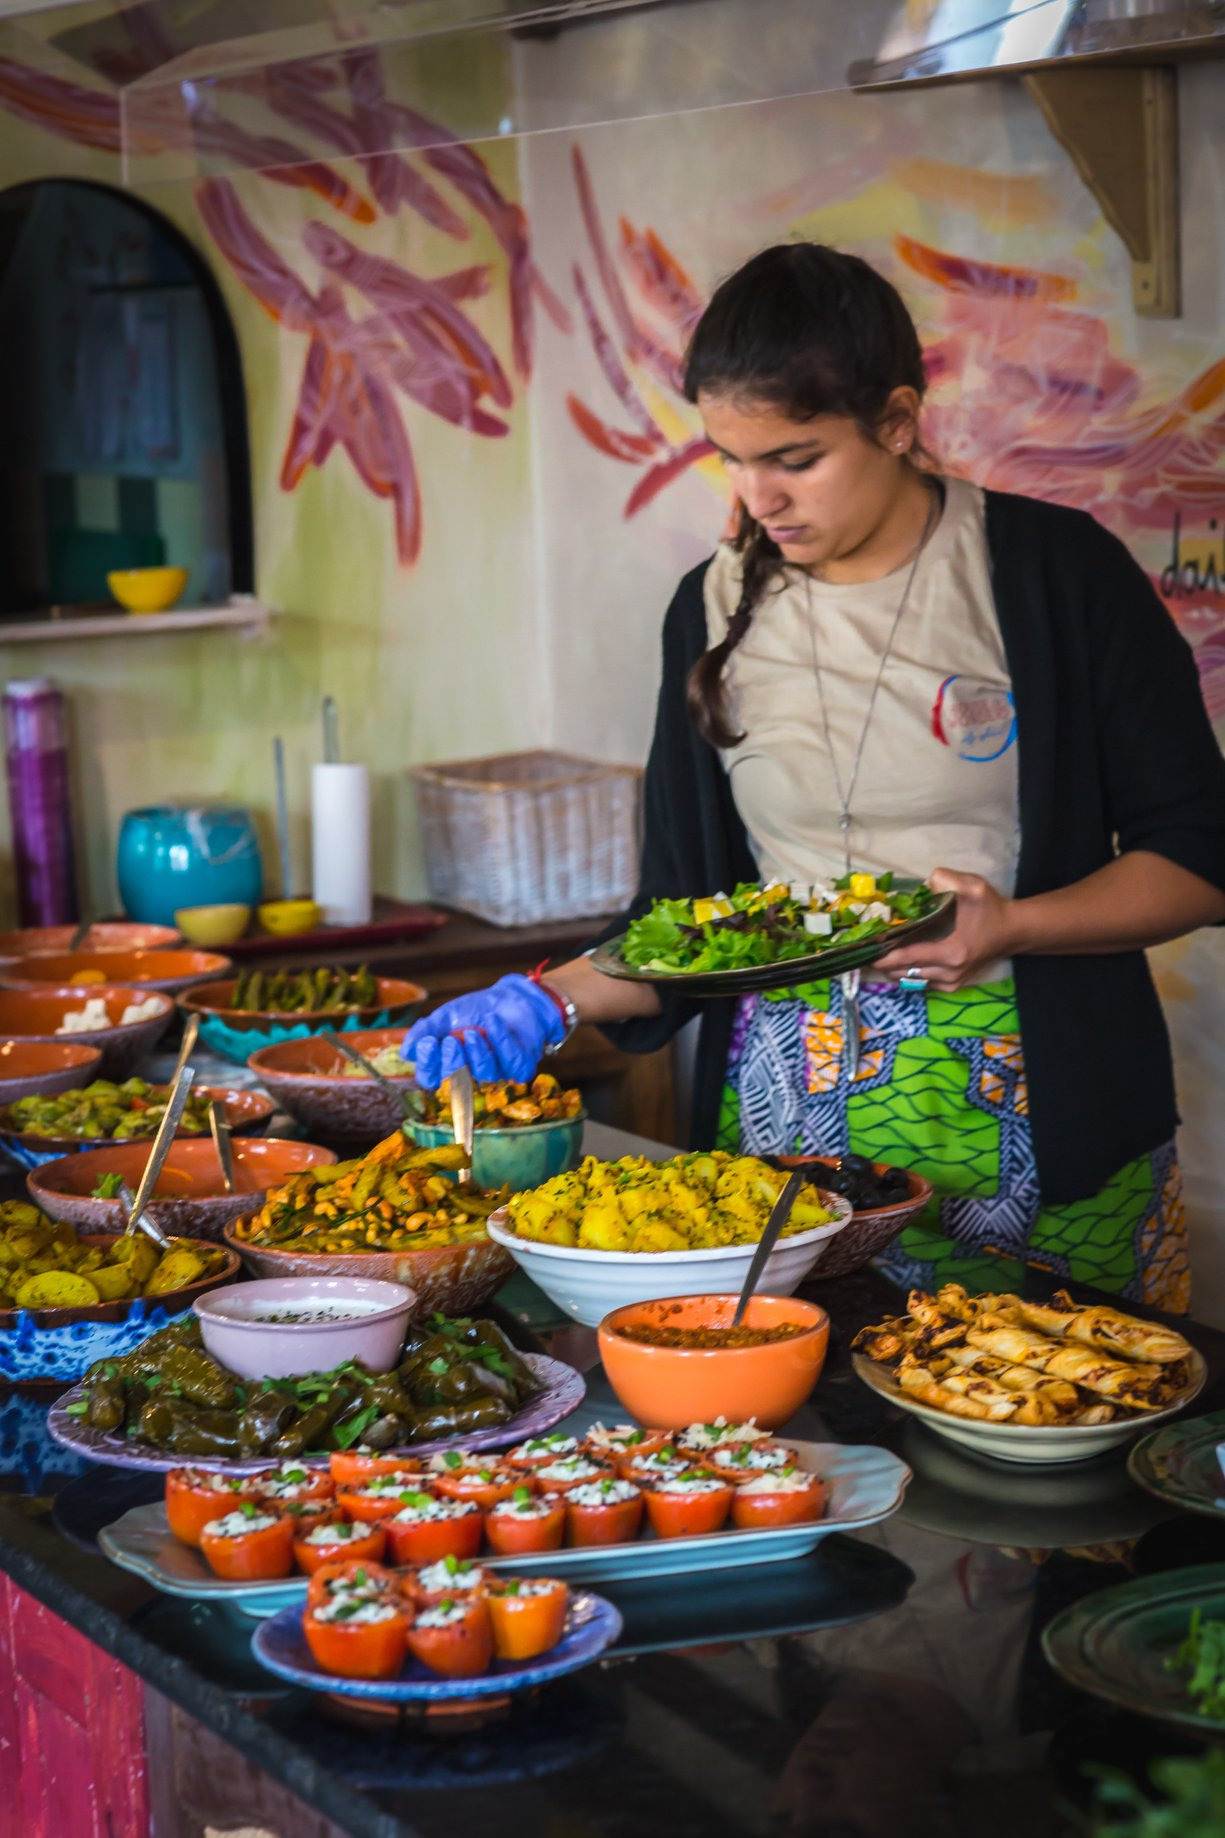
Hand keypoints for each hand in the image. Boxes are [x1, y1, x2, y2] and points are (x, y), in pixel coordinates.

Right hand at [400, 974, 563, 1087]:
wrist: (510, 996)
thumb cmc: (476, 1010)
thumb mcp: (445, 1016)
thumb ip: (425, 1032)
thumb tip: (406, 1052)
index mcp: (448, 1062)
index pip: (431, 1077)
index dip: (428, 1067)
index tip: (428, 1044)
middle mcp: (471, 1071)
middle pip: (457, 1081)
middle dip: (453, 1062)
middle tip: (451, 1042)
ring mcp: (496, 1071)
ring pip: (485, 1073)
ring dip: (477, 1052)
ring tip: (473, 1031)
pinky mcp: (520, 1066)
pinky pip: (511, 1062)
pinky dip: (500, 1041)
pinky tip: (492, 1022)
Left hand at [873, 868, 1016, 991]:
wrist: (1012, 931)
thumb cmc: (991, 909)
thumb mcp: (973, 886)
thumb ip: (946, 879)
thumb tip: (921, 885)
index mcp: (951, 952)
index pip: (907, 957)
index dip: (883, 954)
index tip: (864, 947)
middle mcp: (949, 973)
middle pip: (903, 972)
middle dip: (882, 962)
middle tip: (865, 947)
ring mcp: (951, 982)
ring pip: (909, 980)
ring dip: (892, 969)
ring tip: (877, 952)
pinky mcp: (953, 986)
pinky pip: (921, 983)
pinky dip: (907, 973)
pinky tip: (898, 959)